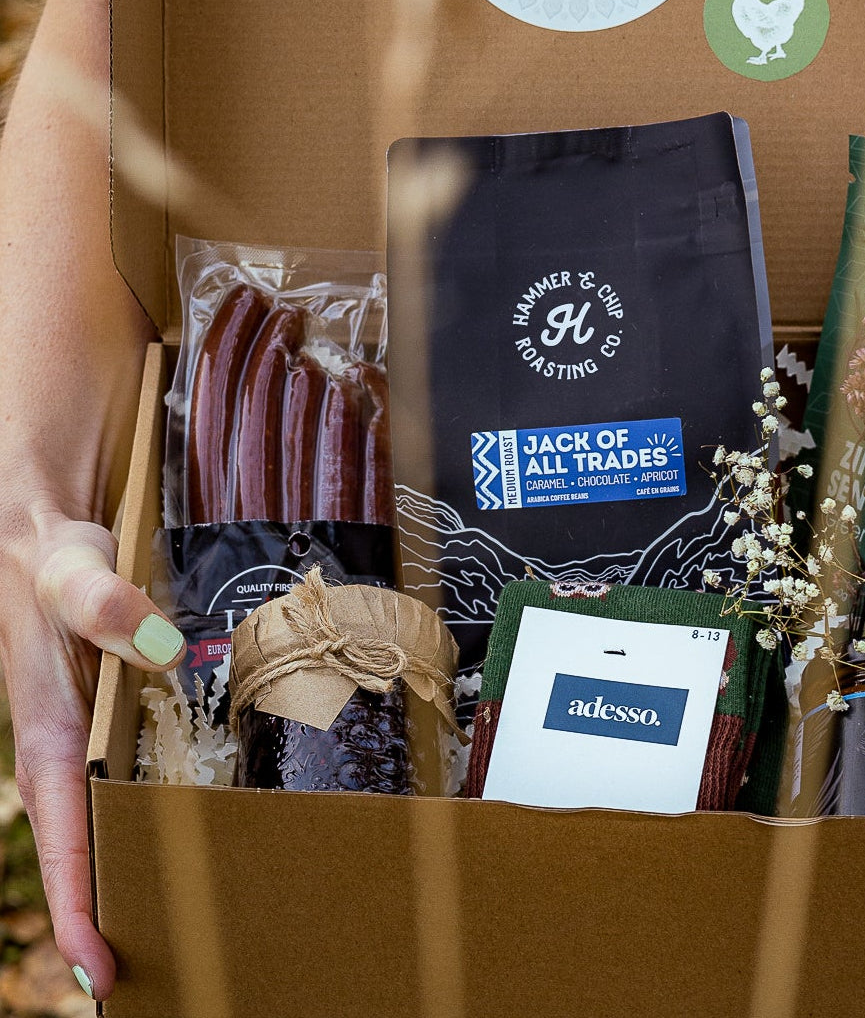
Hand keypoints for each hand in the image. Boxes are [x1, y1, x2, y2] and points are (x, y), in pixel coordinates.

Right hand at [0, 504, 185, 1001]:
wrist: (39, 539)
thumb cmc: (53, 562)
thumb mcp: (74, 575)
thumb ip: (108, 605)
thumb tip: (161, 645)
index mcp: (47, 737)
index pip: (60, 843)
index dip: (77, 909)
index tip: (98, 972)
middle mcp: (59, 754)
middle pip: (79, 855)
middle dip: (103, 919)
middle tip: (154, 978)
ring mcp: (77, 745)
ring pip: (95, 832)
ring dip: (123, 883)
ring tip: (177, 937)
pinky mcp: (98, 727)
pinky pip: (112, 794)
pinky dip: (135, 831)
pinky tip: (177, 847)